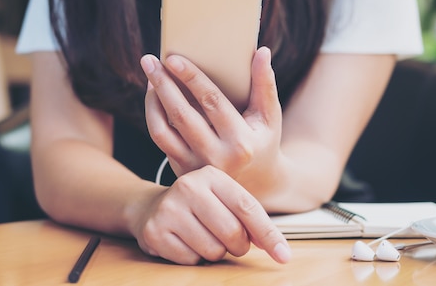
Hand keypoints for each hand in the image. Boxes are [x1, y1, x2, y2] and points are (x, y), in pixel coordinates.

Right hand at [130, 165, 290, 264]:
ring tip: (201, 236)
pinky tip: (184, 242)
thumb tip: (278, 248)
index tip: (284, 255)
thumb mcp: (223, 199)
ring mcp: (170, 209)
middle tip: (228, 239)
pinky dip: (193, 258)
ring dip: (214, 252)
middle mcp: (189, 187)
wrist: (151, 208)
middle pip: (233, 233)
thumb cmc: (199, 206)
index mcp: (211, 175)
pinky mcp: (155, 232)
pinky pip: (191, 260)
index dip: (268, 234)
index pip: (247, 207)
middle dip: (237, 245)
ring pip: (213, 250)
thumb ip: (250, 217)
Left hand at [140, 47, 282, 193]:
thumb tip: (262, 51)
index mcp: (241, 142)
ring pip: (163, 130)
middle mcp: (217, 157)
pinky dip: (153, 116)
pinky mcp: (182, 171)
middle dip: (163, 84)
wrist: (255, 185)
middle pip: (181, 114)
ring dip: (152, 101)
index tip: (173, 58)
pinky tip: (153, 97)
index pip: (212, 102)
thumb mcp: (269, 117)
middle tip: (149, 61)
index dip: (191, 78)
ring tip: (150, 78)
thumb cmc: (262, 141)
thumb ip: (265, 84)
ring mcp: (196, 167)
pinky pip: (161, 140)